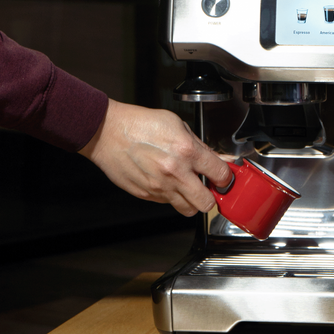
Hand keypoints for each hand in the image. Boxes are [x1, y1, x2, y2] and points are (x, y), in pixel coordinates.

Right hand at [79, 99, 231, 215]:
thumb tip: (219, 159)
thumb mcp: (177, 125)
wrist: (107, 132)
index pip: (221, 175)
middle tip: (209, 188)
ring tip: (188, 187)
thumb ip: (201, 146)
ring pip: (187, 209)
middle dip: (212, 197)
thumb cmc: (140, 124)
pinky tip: (167, 182)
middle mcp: (175, 172)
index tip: (224, 178)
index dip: (226, 178)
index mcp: (186, 151)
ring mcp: (159, 187)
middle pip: (207, 203)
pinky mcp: (146, 194)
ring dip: (192, 201)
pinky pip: (167, 203)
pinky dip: (171, 196)